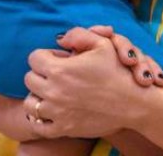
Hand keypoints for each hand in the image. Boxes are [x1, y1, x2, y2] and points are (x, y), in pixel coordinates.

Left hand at [23, 27, 160, 139]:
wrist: (132, 103)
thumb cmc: (118, 70)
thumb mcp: (103, 43)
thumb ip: (78, 35)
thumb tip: (59, 39)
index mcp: (60, 69)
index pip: (34, 58)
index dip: (46, 55)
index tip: (60, 59)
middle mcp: (53, 92)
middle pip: (29, 79)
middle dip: (41, 74)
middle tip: (58, 75)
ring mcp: (56, 112)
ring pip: (30, 103)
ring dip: (39, 96)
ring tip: (54, 93)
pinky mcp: (62, 129)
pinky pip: (37, 125)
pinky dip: (40, 118)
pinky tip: (53, 111)